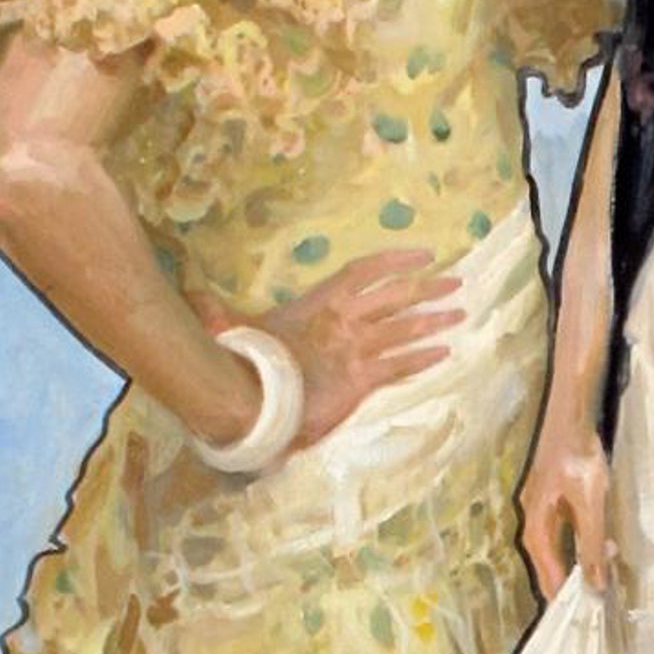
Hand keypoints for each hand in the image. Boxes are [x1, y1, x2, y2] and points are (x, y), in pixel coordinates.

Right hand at [204, 249, 459, 450]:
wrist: (250, 399)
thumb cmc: (242, 362)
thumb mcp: (231, 328)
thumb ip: (219, 311)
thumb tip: (194, 294)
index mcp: (317, 302)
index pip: (363, 271)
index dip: (394, 260)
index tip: (423, 255)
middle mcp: (343, 320)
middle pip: (395, 297)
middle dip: (428, 288)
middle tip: (455, 283)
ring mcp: (355, 349)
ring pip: (405, 328)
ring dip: (435, 320)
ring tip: (459, 314)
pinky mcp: (361, 380)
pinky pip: (401, 366)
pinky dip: (425, 358)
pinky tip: (445, 353)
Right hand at [519, 415, 611, 598]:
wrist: (571, 416)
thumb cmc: (578, 458)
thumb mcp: (590, 504)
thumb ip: (592, 544)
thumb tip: (596, 584)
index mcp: (536, 529)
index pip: (549, 576)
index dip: (566, 598)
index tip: (583, 618)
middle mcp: (532, 523)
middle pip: (549, 566)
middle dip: (573, 585)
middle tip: (597, 601)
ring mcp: (540, 511)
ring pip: (557, 550)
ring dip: (580, 564)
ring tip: (605, 575)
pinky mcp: (552, 500)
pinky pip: (563, 535)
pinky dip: (580, 546)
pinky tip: (600, 545)